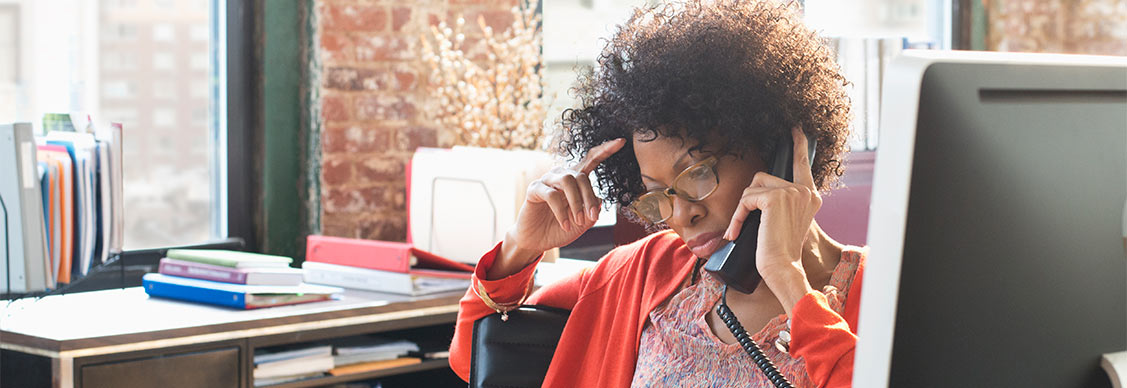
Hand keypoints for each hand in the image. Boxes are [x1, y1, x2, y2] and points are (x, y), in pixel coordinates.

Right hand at [498, 139, 626, 268]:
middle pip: (581, 176)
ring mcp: (547, 180)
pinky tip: (565, 225)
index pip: (591, 160)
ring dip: (576, 202)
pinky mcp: (534, 189)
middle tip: (592, 217)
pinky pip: (552, 195)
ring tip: (578, 221)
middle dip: (589, 197)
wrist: (537, 240)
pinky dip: (561, 212)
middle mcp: (561, 175)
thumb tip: (600, 200)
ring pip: (568, 181)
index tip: (621, 142)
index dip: (605, 150)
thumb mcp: (583, 223)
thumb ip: (593, 211)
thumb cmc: (560, 229)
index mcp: (575, 179)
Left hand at [722, 127, 820, 294]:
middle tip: (747, 224)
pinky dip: (737, 217)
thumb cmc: (779, 250)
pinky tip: (737, 233)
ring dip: (742, 209)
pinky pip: (746, 200)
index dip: (798, 146)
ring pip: (752, 188)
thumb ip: (780, 202)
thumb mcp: (784, 221)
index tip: (795, 129)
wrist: (782, 267)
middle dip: (749, 201)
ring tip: (744, 230)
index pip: (802, 165)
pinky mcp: (775, 198)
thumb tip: (758, 190)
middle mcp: (804, 191)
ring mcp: (791, 192)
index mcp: (810, 196)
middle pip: (762, 179)